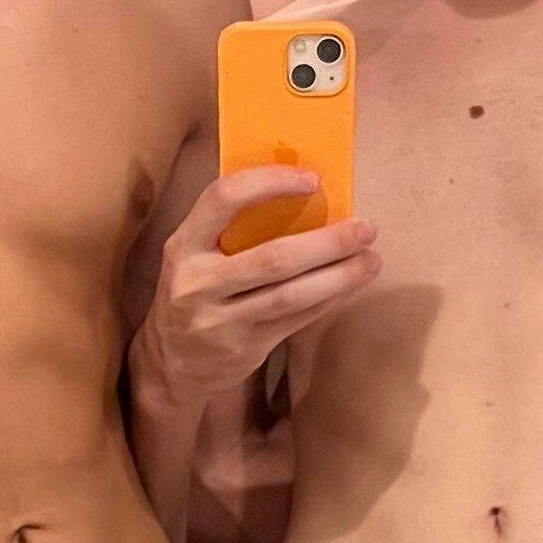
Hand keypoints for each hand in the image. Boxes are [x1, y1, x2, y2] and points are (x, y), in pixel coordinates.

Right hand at [140, 166, 379, 408]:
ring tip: (371, 260)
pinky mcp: (244, 348)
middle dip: (327, 242)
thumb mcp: (193, 253)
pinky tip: (350, 285)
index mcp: (183, 246)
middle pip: (273, 258)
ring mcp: (220, 321)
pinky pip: (295, 320)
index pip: (223, 199)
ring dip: (339, 276)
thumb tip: (304, 189)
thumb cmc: (194, 290)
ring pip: (291, 295)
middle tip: (365, 227)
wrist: (170, 362)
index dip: (269, 183)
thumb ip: (230, 227)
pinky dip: (327, 300)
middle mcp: (197, 283)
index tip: (313, 180)